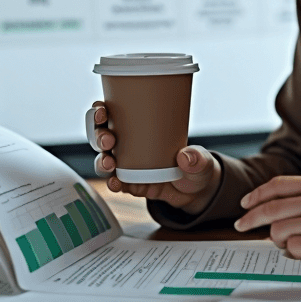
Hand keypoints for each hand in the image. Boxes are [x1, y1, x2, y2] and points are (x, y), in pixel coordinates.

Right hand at [91, 101, 221, 215]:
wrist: (196, 191)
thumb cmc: (195, 164)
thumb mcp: (201, 159)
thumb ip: (197, 158)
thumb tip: (186, 157)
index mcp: (141, 127)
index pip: (113, 114)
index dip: (100, 111)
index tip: (102, 110)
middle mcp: (129, 145)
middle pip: (102, 136)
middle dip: (99, 135)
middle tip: (109, 140)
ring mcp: (127, 166)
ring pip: (104, 160)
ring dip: (102, 160)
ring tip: (110, 163)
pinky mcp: (131, 186)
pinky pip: (116, 183)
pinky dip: (113, 183)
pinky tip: (115, 183)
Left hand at [233, 174, 300, 290]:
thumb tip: (268, 211)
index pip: (279, 185)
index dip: (256, 195)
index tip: (244, 204)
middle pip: (272, 207)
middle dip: (251, 218)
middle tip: (241, 226)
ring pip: (278, 230)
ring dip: (279, 241)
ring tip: (294, 245)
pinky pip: (293, 249)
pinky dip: (293, 253)